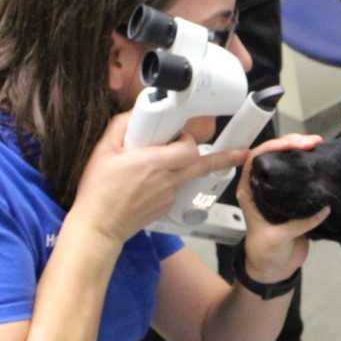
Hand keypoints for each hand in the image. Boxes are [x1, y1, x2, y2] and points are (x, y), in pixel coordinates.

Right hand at [68, 113, 247, 245]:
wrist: (99, 226)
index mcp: (154, 163)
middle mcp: (168, 180)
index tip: (179, 135)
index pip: (189, 149)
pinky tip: (149, 183)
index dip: (188, 140)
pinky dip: (170, 181)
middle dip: (224, 158)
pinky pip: (176, 189)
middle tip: (242, 152)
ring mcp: (169, 197)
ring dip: (188, 167)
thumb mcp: (103, 150)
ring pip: (189, 177)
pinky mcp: (166, 208)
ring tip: (171, 163)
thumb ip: (120, 126)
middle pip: (204, 166)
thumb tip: (135, 113)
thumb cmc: (98, 190)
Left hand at [235, 134, 330, 281]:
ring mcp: (278, 191)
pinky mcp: (294, 198)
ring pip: (287, 163)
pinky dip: (311, 167)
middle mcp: (262, 187)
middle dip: (291, 144)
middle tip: (313, 141)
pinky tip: (323, 160)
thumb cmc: (266, 254)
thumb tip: (324, 208)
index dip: (271, 147)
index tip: (293, 144)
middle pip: (273, 156)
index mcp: (250, 192)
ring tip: (319, 145)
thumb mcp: (277, 239)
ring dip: (302, 152)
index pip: (255, 160)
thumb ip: (298, 224)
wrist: (275, 270)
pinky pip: (301, 177)